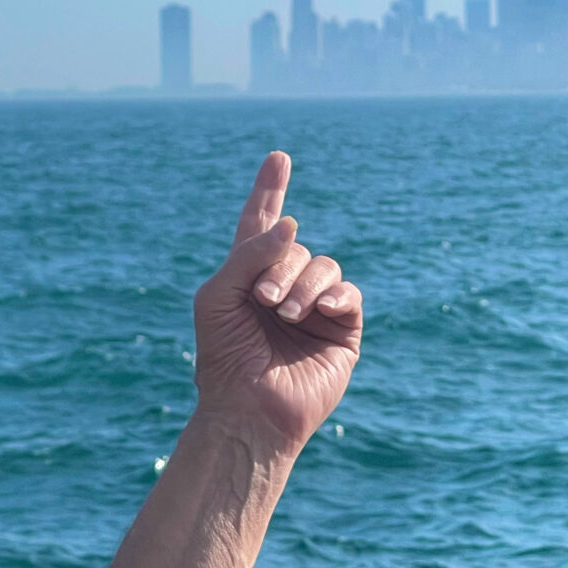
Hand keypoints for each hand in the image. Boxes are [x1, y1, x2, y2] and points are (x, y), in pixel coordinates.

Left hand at [193, 151, 362, 456]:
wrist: (247, 409)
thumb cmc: (223, 357)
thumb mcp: (218, 295)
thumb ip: (249, 253)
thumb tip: (292, 226)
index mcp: (248, 277)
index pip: (262, 226)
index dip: (269, 191)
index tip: (278, 158)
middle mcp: (284, 288)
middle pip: (293, 246)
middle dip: (278, 267)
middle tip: (262, 301)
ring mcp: (315, 309)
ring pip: (324, 267)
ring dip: (303, 286)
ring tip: (284, 315)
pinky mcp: (342, 331)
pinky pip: (349, 294)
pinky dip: (335, 296)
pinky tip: (318, 311)